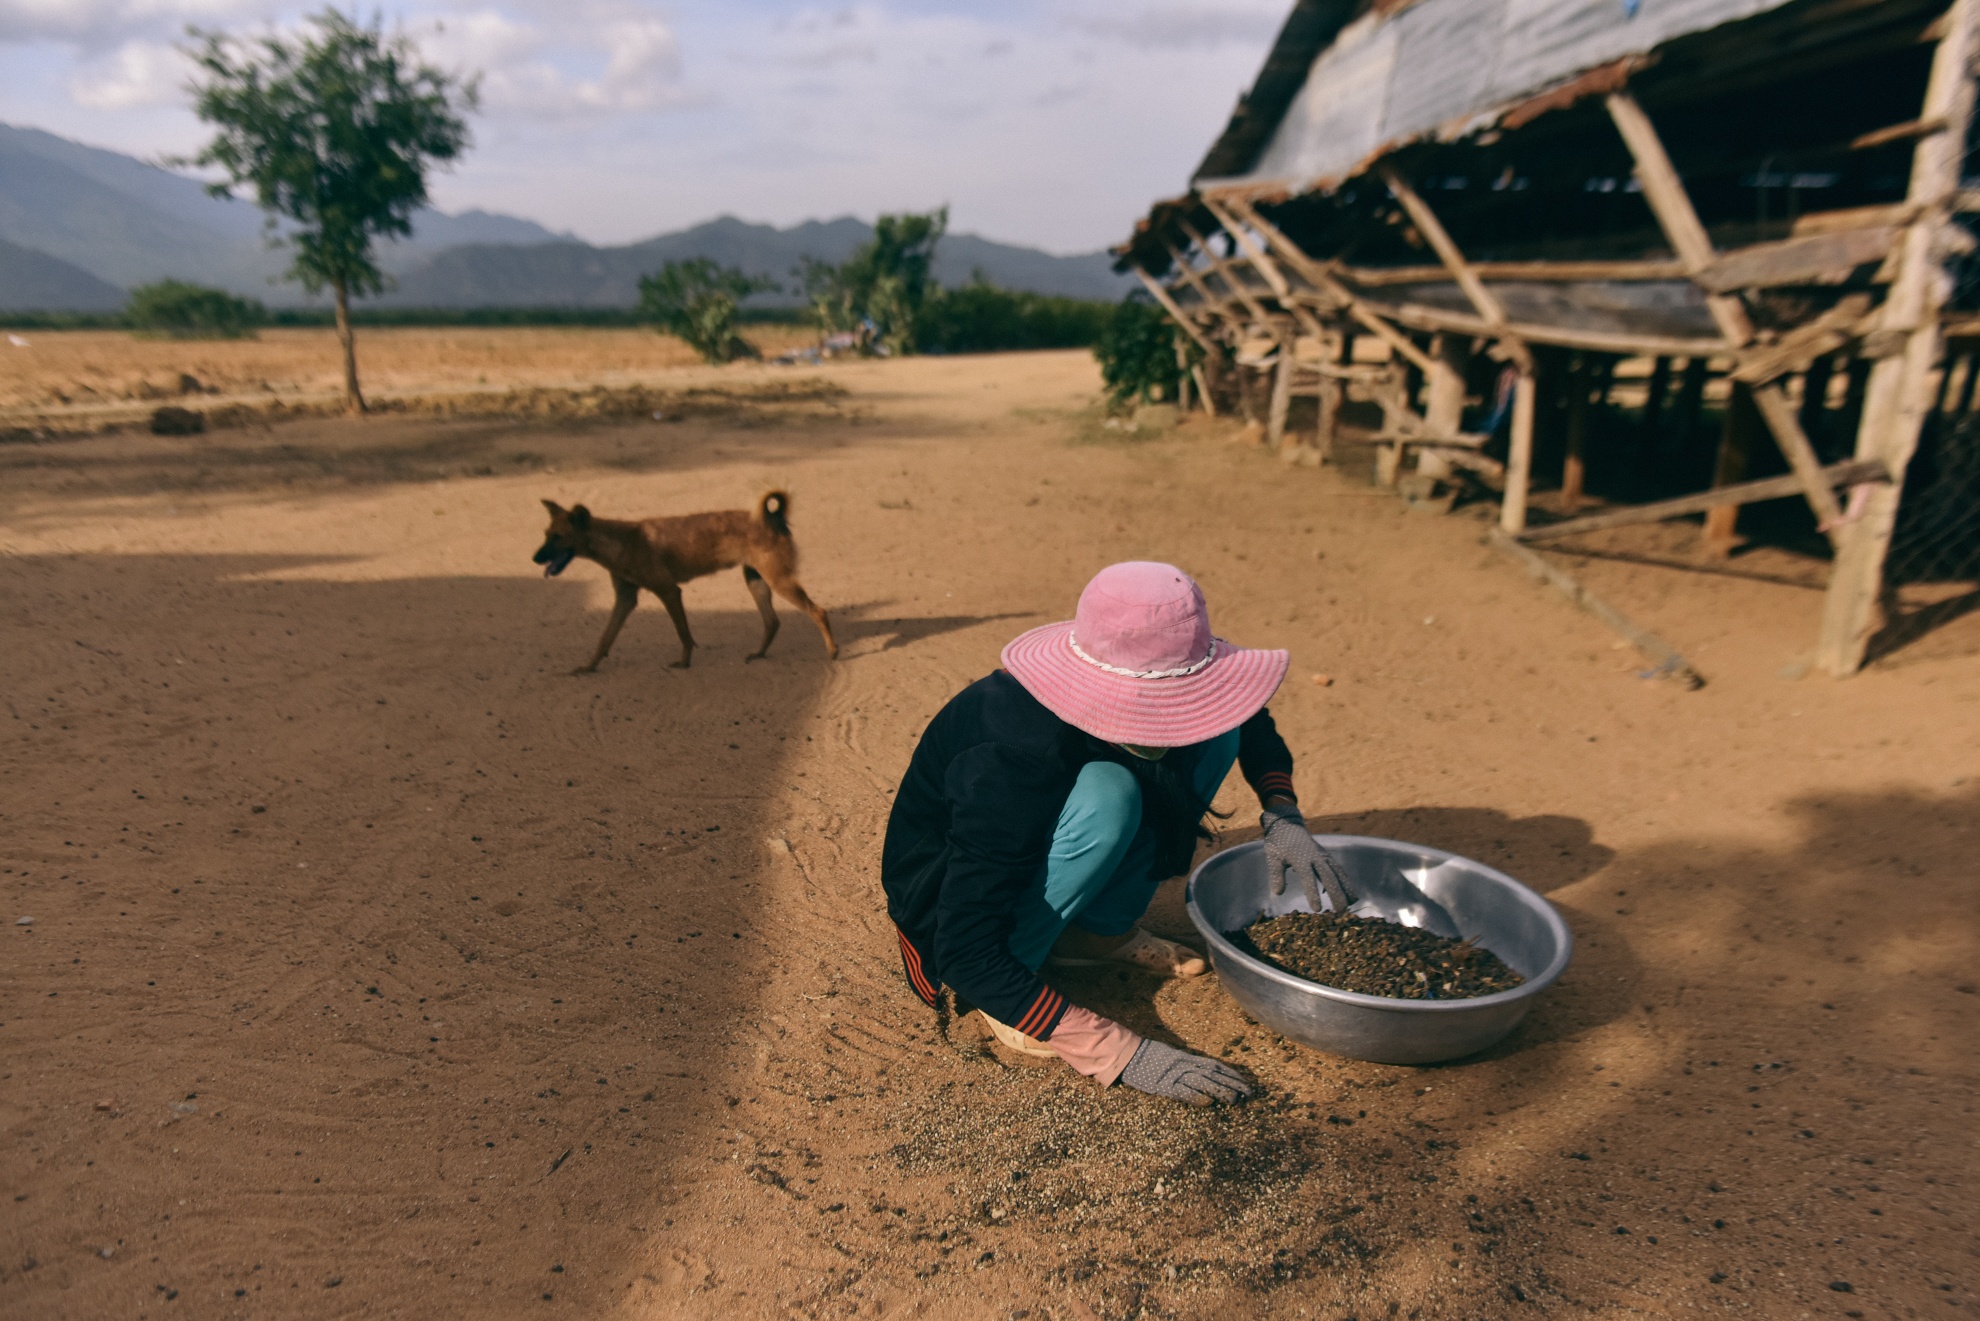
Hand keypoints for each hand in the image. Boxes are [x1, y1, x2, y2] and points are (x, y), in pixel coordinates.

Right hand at [1118, 1039, 1252, 1105]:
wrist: (1128, 1054)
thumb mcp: (1171, 1056)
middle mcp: (1184, 1064)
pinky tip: (1209, 1102)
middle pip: (1213, 1075)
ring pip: (1203, 1083)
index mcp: (1187, 1057)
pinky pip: (1183, 1092)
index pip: (1214, 1066)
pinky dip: (1196, 1096)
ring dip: (1220, 1091)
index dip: (1231, 1074)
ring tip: (1236, 1100)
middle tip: (1249, 1093)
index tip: (1245, 1082)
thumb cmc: (1149, 1056)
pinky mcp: (1164, 1085)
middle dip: (1232, 1084)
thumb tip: (1204, 1072)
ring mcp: (1175, 1074)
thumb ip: (1186, 1064)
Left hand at [1261, 804, 1353, 913]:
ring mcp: (1323, 856)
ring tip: (1351, 904)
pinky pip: (1339, 869)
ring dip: (1346, 888)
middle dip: (1336, 895)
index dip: (1313, 893)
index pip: (1308, 878)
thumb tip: (1278, 893)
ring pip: (1338, 873)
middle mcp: (1315, 857)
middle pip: (1329, 877)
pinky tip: (1350, 893)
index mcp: (1300, 858)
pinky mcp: (1327, 856)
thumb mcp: (1273, 857)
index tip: (1317, 909)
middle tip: (1341, 912)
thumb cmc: (1278, 843)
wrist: (1287, 825)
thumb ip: (1276, 874)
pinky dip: (1346, 881)